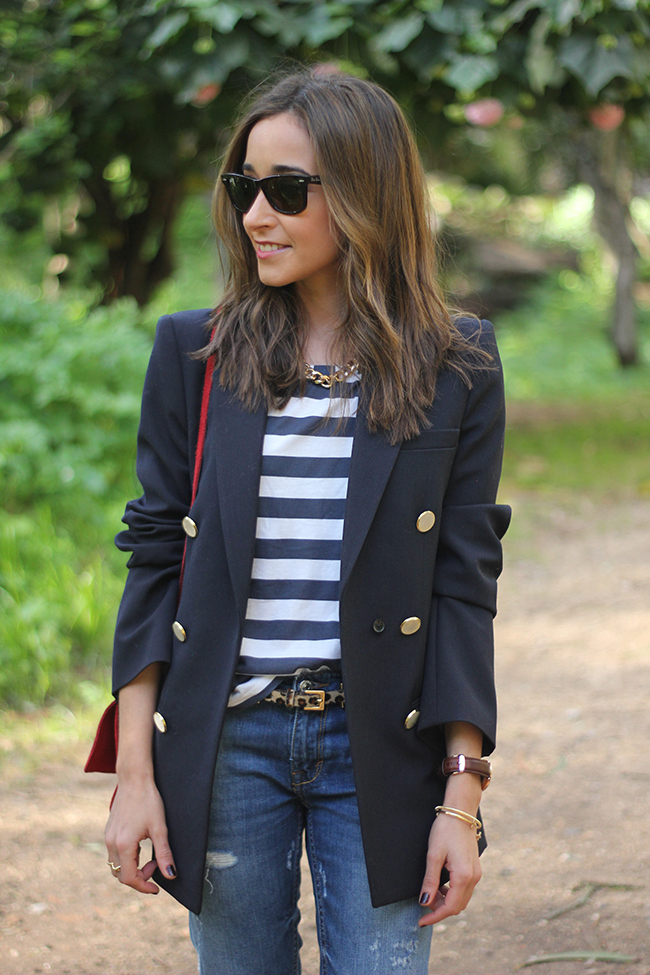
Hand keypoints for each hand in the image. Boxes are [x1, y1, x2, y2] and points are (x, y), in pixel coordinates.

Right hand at [104, 778, 175, 893]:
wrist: (134, 780)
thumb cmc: (148, 801)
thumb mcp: (160, 828)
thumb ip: (164, 854)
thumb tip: (170, 875)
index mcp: (123, 845)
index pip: (129, 878)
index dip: (144, 886)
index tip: (157, 888)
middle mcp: (111, 843)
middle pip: (121, 875)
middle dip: (139, 877)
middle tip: (156, 866)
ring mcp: (108, 837)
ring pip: (116, 865)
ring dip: (132, 868)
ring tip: (149, 858)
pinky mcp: (109, 832)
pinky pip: (114, 854)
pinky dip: (127, 858)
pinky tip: (140, 848)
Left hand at [417, 812, 480, 926]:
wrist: (460, 812)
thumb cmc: (445, 830)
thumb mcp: (433, 855)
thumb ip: (430, 881)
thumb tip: (425, 902)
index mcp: (463, 876)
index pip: (450, 907)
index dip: (435, 917)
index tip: (421, 921)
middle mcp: (474, 878)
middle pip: (457, 906)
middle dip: (440, 910)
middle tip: (423, 905)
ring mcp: (476, 874)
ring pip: (461, 899)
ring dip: (446, 902)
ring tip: (430, 894)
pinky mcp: (475, 869)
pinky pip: (464, 890)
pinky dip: (452, 894)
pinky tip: (440, 887)